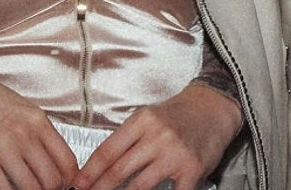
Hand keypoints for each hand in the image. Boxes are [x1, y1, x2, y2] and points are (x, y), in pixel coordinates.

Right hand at [0, 56, 77, 189]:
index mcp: (37, 120)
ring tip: (21, 188)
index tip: (61, 185)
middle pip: (53, 181)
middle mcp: (24, 135)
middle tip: (39, 188)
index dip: (68, 181)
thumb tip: (52, 161)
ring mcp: (4, 149)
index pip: (68, 163)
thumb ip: (36, 131)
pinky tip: (5, 189)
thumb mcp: (17, 105)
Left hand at [72, 83, 242, 189]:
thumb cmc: (177, 114)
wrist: (212, 108)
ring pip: (141, 185)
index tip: (79, 182)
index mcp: (140, 121)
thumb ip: (130, 138)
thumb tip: (105, 163)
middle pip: (120, 168)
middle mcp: (155, 136)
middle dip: (101, 186)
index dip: (91, 170)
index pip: (108, 150)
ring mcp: (174, 154)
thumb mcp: (148, 117)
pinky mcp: (192, 170)